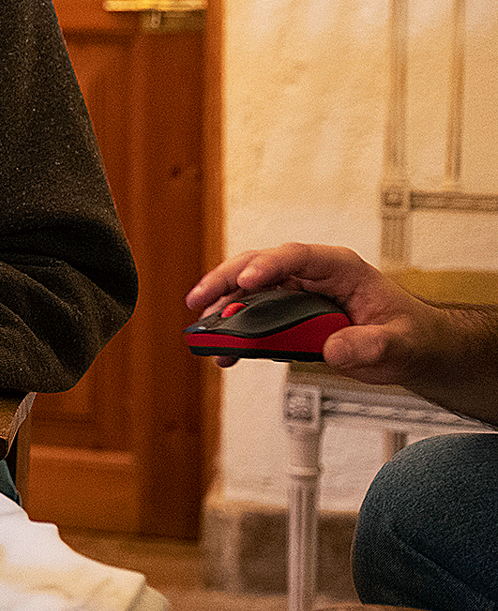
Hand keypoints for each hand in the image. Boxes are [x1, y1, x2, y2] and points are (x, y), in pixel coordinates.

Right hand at [184, 243, 497, 422]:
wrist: (411, 348)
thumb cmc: (409, 334)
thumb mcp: (399, 341)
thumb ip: (371, 345)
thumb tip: (335, 349)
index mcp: (339, 268)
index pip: (297, 256)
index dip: (268, 265)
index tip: (246, 281)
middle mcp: (311, 277)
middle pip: (258, 267)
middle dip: (225, 282)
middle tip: (200, 301)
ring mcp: (296, 296)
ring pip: (248, 294)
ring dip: (223, 311)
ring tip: (205, 334)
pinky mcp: (288, 319)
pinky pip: (255, 321)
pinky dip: (235, 335)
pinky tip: (223, 354)